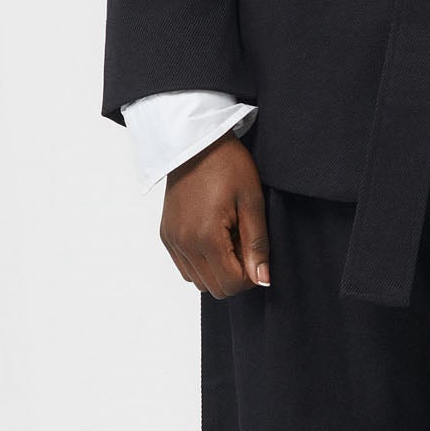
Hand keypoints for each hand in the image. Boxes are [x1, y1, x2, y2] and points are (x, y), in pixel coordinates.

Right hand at [160, 134, 270, 296]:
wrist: (195, 142)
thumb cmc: (227, 165)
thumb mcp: (252, 202)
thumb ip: (257, 245)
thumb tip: (263, 280)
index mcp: (205, 237)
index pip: (232, 284)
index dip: (252, 276)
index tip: (258, 253)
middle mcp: (183, 244)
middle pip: (215, 288)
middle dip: (236, 274)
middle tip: (244, 243)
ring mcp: (172, 240)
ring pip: (199, 282)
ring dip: (218, 270)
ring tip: (229, 238)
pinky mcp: (166, 235)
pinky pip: (185, 268)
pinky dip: (202, 263)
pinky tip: (213, 238)